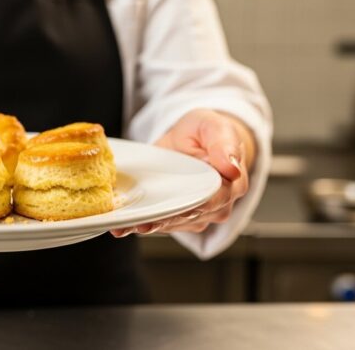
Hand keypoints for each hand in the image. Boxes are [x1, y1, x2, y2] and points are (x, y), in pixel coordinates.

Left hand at [111, 109, 255, 236]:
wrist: (194, 139)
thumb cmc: (205, 132)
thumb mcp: (214, 126)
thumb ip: (224, 144)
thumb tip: (231, 168)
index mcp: (231, 185)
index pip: (212, 201)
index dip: (192, 208)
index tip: (170, 211)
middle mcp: (217, 206)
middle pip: (189, 217)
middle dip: (164, 222)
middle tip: (140, 224)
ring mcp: (198, 214)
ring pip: (173, 224)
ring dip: (149, 226)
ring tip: (125, 227)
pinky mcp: (179, 216)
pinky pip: (162, 223)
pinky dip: (142, 224)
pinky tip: (123, 227)